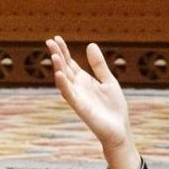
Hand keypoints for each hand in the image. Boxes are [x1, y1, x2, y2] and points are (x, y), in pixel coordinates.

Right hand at [48, 36, 133, 153]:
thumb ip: (99, 65)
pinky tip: (59, 74)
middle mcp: (78, 88)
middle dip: (57, 55)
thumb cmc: (113, 108)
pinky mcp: (81, 107)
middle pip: (64, 68)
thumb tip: (90, 45)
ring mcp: (78, 97)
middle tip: (49, 41)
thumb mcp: (108, 80)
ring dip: (58, 68)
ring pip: (64, 80)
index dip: (63, 50)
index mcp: (84, 80)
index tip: (56, 38)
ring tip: (54, 55)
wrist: (119, 129)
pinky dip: (64, 85)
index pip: (70, 63)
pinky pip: (70, 95)